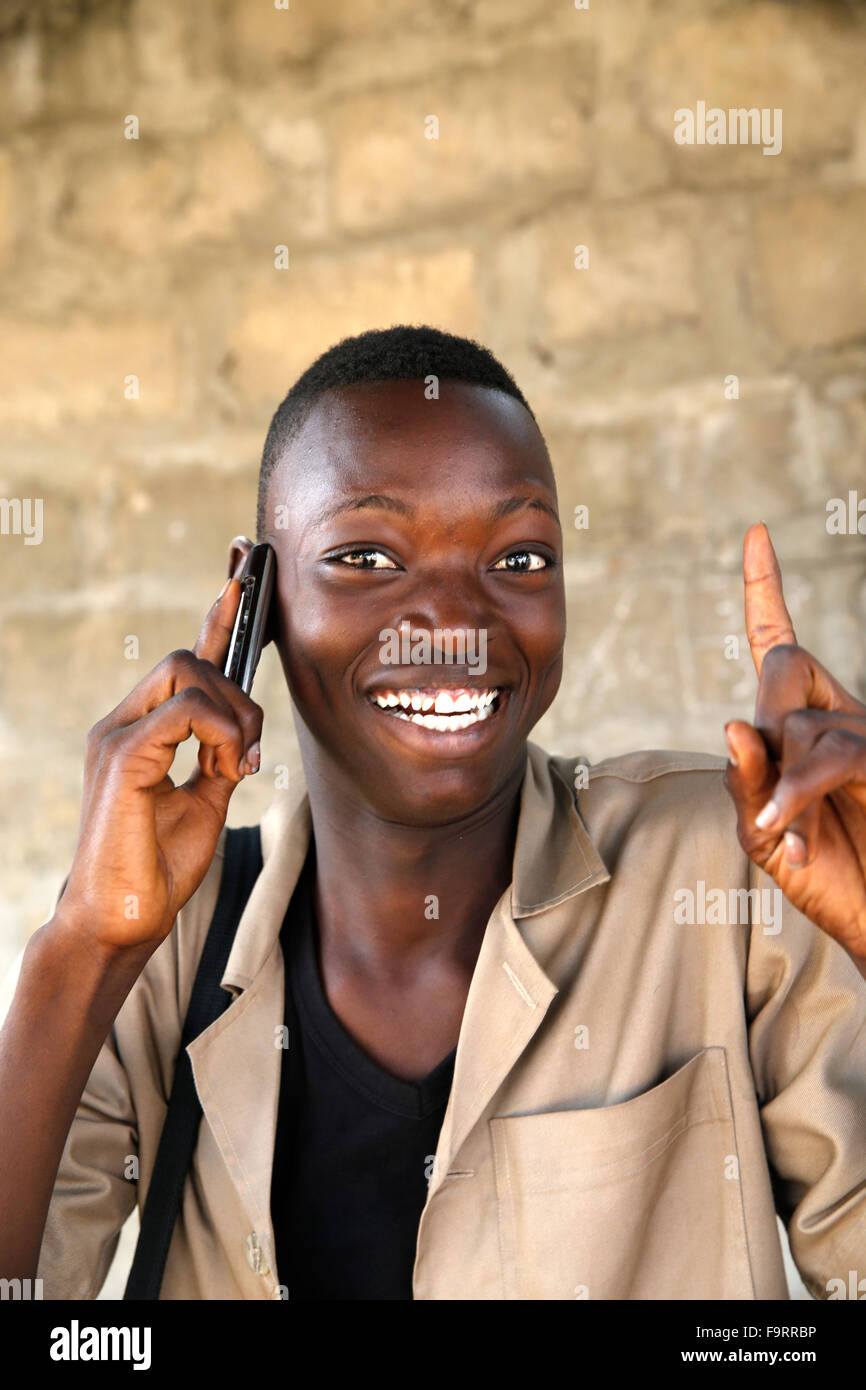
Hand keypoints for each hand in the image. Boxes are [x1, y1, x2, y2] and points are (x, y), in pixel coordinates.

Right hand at [54, 558, 263, 954]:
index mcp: (142, 730)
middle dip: (238, 691)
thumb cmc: (158, 867)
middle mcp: (124, 723)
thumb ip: (220, 758)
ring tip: (235, 765)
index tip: (241, 577)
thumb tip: (243, 732)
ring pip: (186, 672)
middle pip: (188, 657)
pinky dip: (219, 732)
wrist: (122, 921)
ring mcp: (117, 736)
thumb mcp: (206, 801)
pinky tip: (226, 766)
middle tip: (249, 753)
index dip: (215, 617)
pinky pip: (184, 711)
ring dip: (232, 715)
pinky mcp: (122, 758)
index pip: (182, 660)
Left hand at [723, 522, 865, 964]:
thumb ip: (747, 781)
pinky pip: (831, 755)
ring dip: (784, 789)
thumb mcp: (762, 830)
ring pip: (801, 722)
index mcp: (804, 722)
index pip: (779, 642)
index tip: (755, 533)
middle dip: (764, 722)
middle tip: (771, 800)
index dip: (766, 589)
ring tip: (788, 840)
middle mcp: (840, 714)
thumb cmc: (823, 872)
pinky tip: (787, 839)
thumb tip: (729, 723)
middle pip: (782, 666)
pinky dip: (796, 796)